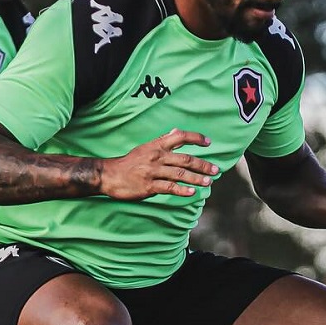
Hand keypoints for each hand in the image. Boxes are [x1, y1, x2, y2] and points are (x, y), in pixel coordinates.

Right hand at [100, 129, 219, 199]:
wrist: (109, 175)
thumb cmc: (130, 162)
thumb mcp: (145, 147)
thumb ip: (162, 141)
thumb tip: (176, 131)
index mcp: (156, 145)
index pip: (180, 137)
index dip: (195, 138)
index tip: (208, 142)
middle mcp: (157, 156)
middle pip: (185, 159)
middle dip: (203, 164)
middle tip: (216, 170)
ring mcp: (153, 171)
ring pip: (180, 174)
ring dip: (196, 178)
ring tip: (208, 182)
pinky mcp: (149, 186)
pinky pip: (169, 187)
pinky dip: (182, 190)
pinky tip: (192, 193)